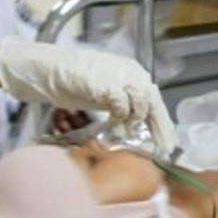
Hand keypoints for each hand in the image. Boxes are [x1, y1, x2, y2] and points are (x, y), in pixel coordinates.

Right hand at [0, 37, 177, 151]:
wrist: (50, 68)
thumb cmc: (74, 81)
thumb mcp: (106, 93)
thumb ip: (124, 104)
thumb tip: (139, 125)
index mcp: (134, 72)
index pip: (155, 100)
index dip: (163, 124)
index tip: (168, 143)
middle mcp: (131, 72)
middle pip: (154, 102)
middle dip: (161, 129)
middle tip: (164, 149)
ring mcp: (119, 76)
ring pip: (142, 102)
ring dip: (137, 121)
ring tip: (130, 132)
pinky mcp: (105, 83)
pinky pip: (121, 104)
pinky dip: (120, 117)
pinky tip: (113, 124)